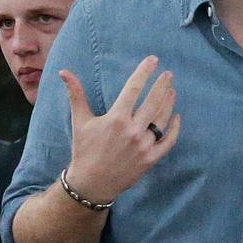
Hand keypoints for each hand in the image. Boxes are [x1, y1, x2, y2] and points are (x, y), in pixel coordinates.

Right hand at [61, 56, 180, 202]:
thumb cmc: (84, 150)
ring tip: (172, 90)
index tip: (153, 60)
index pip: (134, 88)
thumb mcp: (80, 121)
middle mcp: (132, 130)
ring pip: (162, 119)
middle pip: (153, 101)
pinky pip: (169, 141)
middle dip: (162, 85)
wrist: (91, 183)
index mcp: (116, 118)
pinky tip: (177, 116)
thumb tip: (65, 72)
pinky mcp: (151, 158)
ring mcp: (144, 145)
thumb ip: (76, 94)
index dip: (144, 72)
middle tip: (169, 74)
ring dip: (169, 103)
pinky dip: (175, 129)